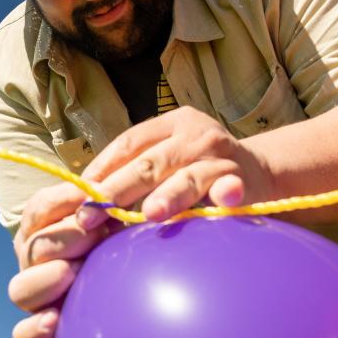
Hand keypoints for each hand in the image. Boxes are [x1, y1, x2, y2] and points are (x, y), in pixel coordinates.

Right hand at [7, 181, 109, 337]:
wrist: (129, 283)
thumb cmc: (119, 241)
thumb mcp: (115, 220)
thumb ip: (107, 209)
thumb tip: (105, 196)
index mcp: (42, 228)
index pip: (39, 208)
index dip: (63, 199)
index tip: (92, 195)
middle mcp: (31, 260)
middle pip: (32, 248)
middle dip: (65, 238)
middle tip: (96, 236)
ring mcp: (33, 294)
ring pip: (20, 289)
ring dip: (48, 278)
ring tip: (75, 273)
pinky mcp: (40, 327)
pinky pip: (23, 334)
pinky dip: (35, 328)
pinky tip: (54, 320)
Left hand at [76, 106, 274, 225]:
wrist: (260, 171)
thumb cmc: (200, 170)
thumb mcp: (168, 160)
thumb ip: (135, 174)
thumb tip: (84, 202)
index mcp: (171, 124)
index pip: (129, 143)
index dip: (101, 169)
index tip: (77, 195)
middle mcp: (194, 135)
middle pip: (150, 162)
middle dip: (118, 189)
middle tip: (92, 213)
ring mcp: (219, 156)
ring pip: (187, 177)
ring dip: (169, 195)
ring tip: (150, 213)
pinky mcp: (241, 178)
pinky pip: (230, 188)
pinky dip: (226, 193)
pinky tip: (223, 200)